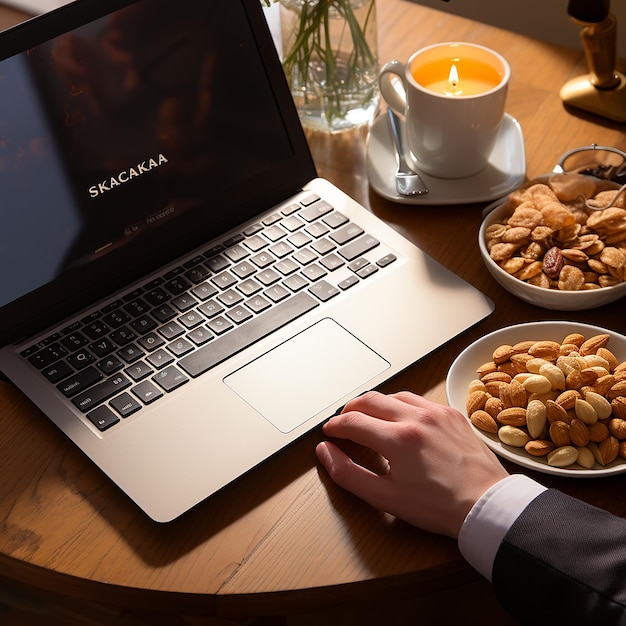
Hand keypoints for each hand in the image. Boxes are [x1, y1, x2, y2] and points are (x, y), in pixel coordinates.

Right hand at [316, 391, 508, 537]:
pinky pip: (419, 399)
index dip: (334, 426)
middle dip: (350, 409)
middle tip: (343, 422)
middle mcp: (416, 417)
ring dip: (376, 404)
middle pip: (370, 399)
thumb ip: (348, 473)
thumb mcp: (385, 497)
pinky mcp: (452, 413)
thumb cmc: (440, 507)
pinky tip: (401, 418)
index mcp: (398, 438)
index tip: (329, 433)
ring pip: (394, 395)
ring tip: (369, 418)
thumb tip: (326, 452)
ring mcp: (437, 412)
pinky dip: (402, 405)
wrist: (488, 506)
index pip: (352, 421)